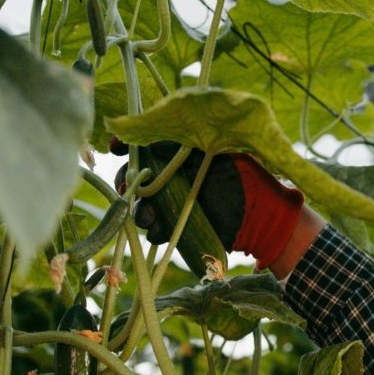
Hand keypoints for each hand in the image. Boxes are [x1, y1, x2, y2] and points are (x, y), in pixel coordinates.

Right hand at [118, 142, 304, 269]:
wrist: (259, 215)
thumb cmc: (242, 177)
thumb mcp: (215, 153)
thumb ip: (185, 147)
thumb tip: (154, 144)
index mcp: (176, 154)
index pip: (143, 146)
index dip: (126, 146)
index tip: (114, 146)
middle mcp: (170, 177)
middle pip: (134, 177)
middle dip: (126, 182)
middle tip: (129, 188)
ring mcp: (171, 203)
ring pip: (142, 205)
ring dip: (139, 210)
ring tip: (148, 216)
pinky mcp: (177, 226)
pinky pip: (157, 229)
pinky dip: (155, 230)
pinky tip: (160, 230)